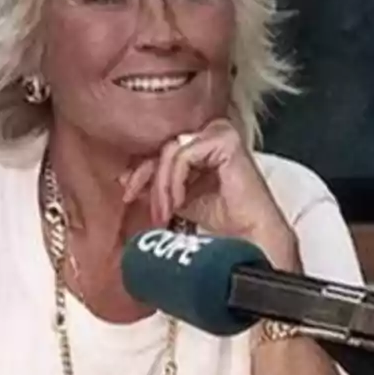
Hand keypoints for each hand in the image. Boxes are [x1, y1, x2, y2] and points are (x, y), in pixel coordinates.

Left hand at [120, 119, 298, 268]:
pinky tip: (180, 203)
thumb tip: (125, 176)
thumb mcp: (178, 198)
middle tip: (152, 210)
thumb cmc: (222, 222)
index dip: (142, 171)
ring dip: (162, 186)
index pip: (162, 148)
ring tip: (167, 213)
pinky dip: (175, 181)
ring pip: (170, 151)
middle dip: (149, 180)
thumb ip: (157, 184)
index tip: (129, 195)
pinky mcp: (226, 140)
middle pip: (163, 147)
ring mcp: (221, 134)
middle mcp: (212, 134)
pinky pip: (184, 154)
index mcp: (203, 145)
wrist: (249, 240)